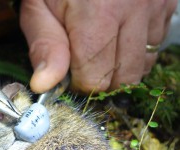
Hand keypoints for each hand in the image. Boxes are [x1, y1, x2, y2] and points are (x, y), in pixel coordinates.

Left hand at [20, 0, 177, 92]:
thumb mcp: (38, 8)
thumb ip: (45, 47)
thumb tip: (44, 85)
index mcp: (98, 15)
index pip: (96, 79)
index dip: (79, 83)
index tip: (69, 73)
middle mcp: (134, 10)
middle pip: (124, 78)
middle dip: (101, 79)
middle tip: (84, 62)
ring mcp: (155, 5)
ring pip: (144, 64)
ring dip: (121, 65)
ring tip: (101, 46)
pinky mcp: (166, 2)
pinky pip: (157, 42)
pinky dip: (138, 47)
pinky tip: (120, 34)